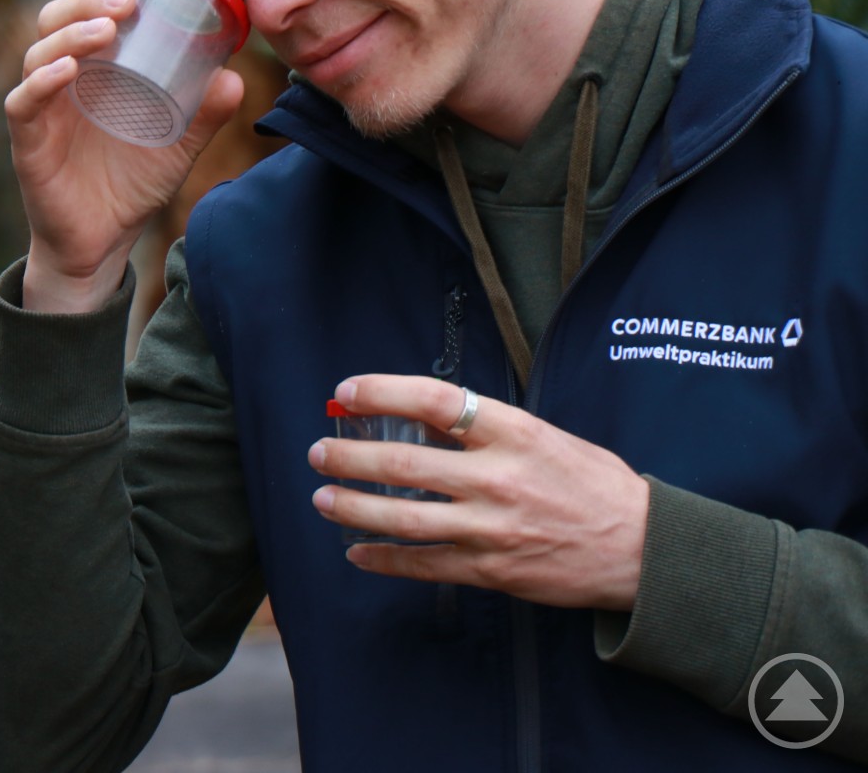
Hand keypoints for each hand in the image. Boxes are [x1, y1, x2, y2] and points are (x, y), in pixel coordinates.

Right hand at [7, 0, 243, 312]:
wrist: (102, 241)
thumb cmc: (131, 180)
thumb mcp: (179, 141)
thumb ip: (205, 110)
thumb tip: (235, 74)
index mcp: (94, 60)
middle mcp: (61, 73)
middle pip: (57, 11)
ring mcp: (41, 104)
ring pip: (39, 48)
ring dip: (72, 31)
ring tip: (107, 29)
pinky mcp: (28, 138)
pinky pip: (25, 101)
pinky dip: (43, 80)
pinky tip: (67, 71)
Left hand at [307, 374, 649, 610]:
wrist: (644, 552)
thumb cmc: (593, 484)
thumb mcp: (544, 437)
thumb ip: (483, 429)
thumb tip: (416, 418)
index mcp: (514, 433)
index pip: (433, 400)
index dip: (382, 392)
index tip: (346, 391)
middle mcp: (498, 478)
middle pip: (404, 463)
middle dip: (350, 456)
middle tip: (318, 451)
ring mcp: (492, 528)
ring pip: (404, 517)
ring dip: (353, 507)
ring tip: (322, 497)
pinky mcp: (491, 570)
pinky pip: (424, 565)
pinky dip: (384, 559)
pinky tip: (356, 552)